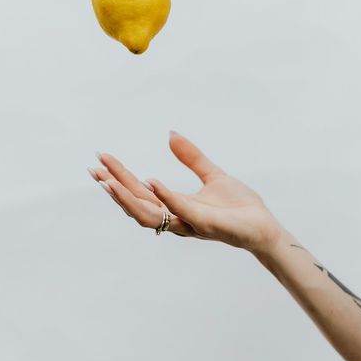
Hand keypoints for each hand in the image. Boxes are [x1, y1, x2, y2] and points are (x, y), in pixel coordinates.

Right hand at [88, 131, 282, 253]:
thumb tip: (170, 134)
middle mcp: (176, 218)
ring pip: (149, 214)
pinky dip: (164, 196)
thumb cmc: (239, 207)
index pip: (140, 191)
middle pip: (137, 203)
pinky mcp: (206, 224)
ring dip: (127, 197)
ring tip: (109, 180)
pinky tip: (151, 181)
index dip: (119, 176)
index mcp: (175, 207)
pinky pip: (181, 211)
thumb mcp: (212, 174)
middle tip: (95, 168)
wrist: (265, 227)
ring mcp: (189, 224)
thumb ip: (191, 156)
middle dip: (114, 186)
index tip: (102, 159)